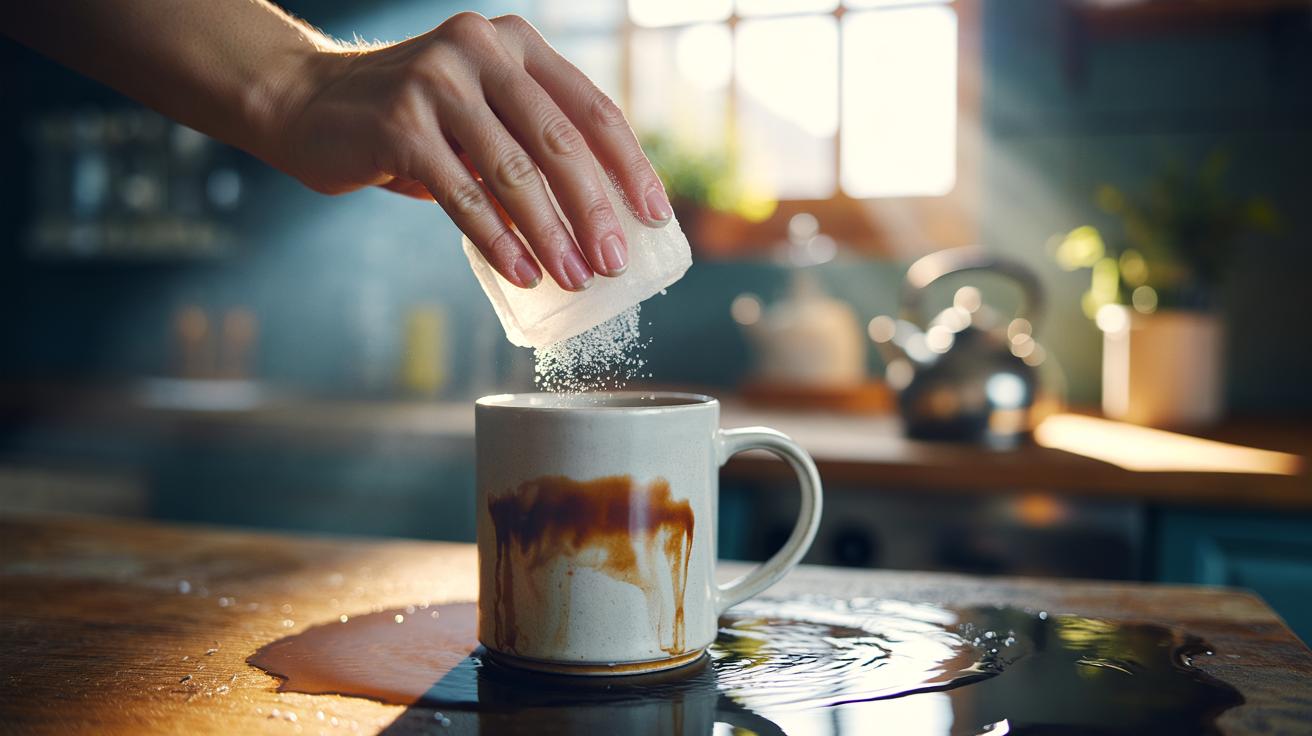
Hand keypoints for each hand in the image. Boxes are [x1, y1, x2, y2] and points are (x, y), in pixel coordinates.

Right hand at [275, 12, 672, 290]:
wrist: (306, 103)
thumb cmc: (410, 122)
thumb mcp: (479, 115)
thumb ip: (531, 144)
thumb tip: (600, 219)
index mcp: (516, 44)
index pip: (593, 109)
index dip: (630, 167)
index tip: (657, 217)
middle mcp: (481, 50)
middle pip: (561, 143)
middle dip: (595, 212)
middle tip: (616, 263)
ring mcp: (437, 83)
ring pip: (515, 173)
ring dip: (552, 235)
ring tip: (575, 279)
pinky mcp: (400, 125)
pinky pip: (464, 196)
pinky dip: (498, 241)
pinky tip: (522, 273)